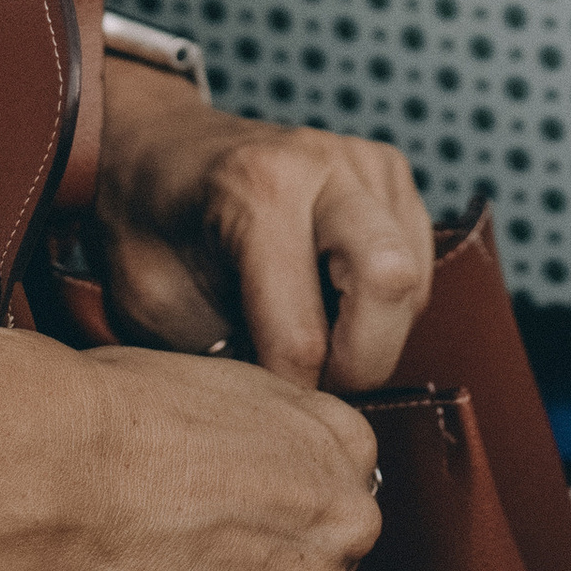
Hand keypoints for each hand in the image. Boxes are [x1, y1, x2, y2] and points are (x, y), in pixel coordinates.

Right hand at [22, 338, 379, 570]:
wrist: (70, 469)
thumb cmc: (123, 416)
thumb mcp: (232, 391)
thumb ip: (272, 440)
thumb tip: (253, 468)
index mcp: (346, 446)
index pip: (325, 505)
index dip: (263, 521)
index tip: (219, 522)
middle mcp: (351, 524)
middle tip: (183, 561)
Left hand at [95, 65, 434, 391]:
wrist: (160, 154)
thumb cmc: (150, 233)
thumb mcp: (155, 305)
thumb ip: (220, 360)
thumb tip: (286, 416)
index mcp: (257, 190)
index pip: (304, 336)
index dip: (288, 395)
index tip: (262, 408)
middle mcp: (326, 164)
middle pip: (390, 285)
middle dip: (357, 363)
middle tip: (307, 379)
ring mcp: (368, 163)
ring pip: (412, 284)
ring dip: (371, 334)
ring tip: (309, 334)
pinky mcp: (393, 174)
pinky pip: (419, 265)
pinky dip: (385, 306)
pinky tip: (332, 302)